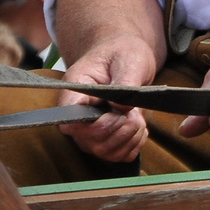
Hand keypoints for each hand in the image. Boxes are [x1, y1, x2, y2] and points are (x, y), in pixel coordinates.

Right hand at [57, 37, 158, 163]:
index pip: (69, 122)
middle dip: (119, 130)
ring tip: (138, 118)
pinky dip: (133, 145)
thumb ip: (124, 81)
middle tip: (134, 113)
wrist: (125, 57)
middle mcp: (77, 116)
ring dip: (128, 138)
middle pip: (89, 141)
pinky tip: (140, 128)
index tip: (117, 113)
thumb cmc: (122, 54)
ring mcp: (89, 130)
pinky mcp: (105, 138)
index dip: (94, 125)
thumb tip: (121, 109)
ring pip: (103, 151)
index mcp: (74, 92)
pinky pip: (117, 155)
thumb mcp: (129, 58)